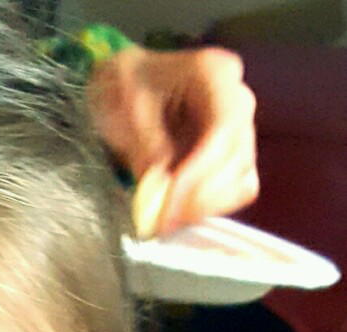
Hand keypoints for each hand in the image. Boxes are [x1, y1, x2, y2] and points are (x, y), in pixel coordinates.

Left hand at [86, 46, 257, 232]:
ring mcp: (240, 129)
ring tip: (165, 219)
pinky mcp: (233, 157)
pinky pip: (234, 191)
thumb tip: (160, 193)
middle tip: (160, 221)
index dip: (198, 173)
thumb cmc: (126, 86)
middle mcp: (238, 100)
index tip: (167, 204)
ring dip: (204, 207)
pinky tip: (177, 211)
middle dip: (199, 198)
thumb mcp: (125, 109)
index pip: (223, 129)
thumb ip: (145, 148)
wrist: (128, 86)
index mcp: (214, 74)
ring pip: (242, 181)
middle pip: (238, 160)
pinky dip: (207, 207)